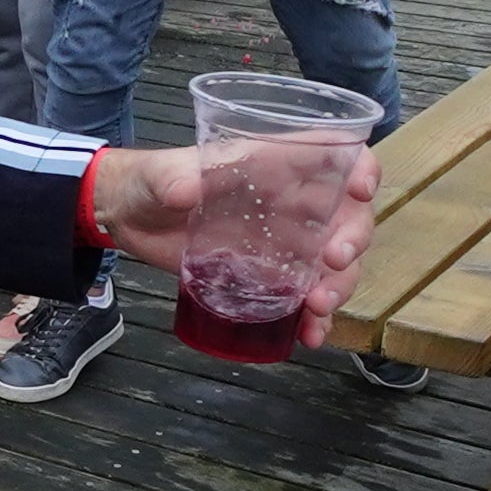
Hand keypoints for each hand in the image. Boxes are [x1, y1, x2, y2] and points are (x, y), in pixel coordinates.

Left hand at [84, 144, 377, 345]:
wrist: (130, 217)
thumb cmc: (151, 182)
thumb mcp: (161, 176)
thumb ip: (174, 179)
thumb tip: (185, 189)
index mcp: (275, 165)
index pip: (336, 155)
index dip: (360, 167)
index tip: (360, 191)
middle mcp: (290, 203)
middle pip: (346, 218)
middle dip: (352, 240)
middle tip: (333, 263)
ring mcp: (284, 242)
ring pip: (333, 264)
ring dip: (338, 287)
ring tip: (317, 308)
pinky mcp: (268, 276)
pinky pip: (304, 297)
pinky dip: (313, 318)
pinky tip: (309, 335)